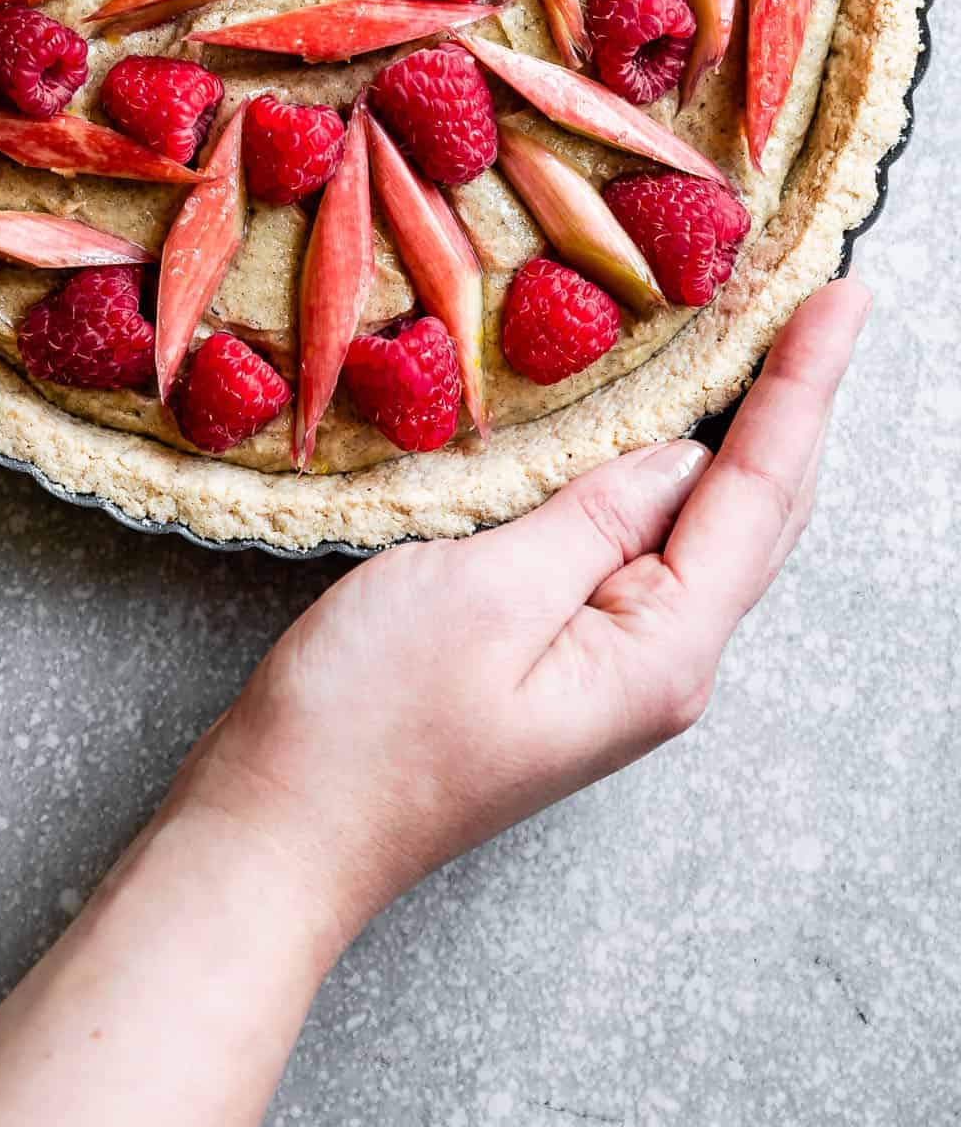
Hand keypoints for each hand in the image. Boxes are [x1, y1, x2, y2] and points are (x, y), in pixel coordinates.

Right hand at [185, 273, 872, 941]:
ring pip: (704, 533)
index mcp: (660, 652)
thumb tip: (675, 458)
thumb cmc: (367, 722)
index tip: (844, 295)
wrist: (281, 830)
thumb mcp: (483, 590)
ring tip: (771, 347)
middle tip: (824, 301)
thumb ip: (591, 518)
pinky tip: (662, 439)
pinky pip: (642, 551)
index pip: (758, 494)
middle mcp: (661, 666)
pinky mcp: (561, 657)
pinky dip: (667, 478)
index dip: (803, 386)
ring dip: (742, 437)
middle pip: (755, 516)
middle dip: (793, 405)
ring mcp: (613, 667)